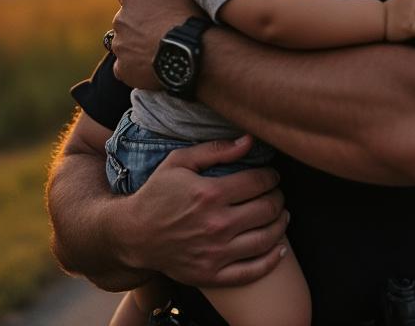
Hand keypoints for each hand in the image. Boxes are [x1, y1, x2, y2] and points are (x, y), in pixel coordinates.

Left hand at [110, 0, 202, 88]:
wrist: (190, 48)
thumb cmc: (185, 11)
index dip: (142, 3)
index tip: (157, 10)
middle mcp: (119, 20)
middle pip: (125, 21)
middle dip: (138, 25)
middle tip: (161, 31)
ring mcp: (120, 46)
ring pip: (124, 45)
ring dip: (136, 46)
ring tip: (159, 50)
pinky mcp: (123, 70)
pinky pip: (124, 69)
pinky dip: (134, 68)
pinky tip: (152, 67)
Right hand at [116, 135, 288, 287]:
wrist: (133, 235)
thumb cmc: (157, 194)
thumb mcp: (178, 162)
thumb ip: (215, 150)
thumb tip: (250, 141)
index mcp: (210, 194)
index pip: (258, 183)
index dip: (271, 177)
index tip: (272, 176)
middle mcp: (216, 224)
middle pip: (267, 210)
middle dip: (278, 198)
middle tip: (277, 194)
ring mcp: (216, 252)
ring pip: (266, 239)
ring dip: (281, 225)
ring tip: (281, 216)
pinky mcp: (212, 274)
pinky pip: (252, 271)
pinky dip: (272, 261)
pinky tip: (280, 250)